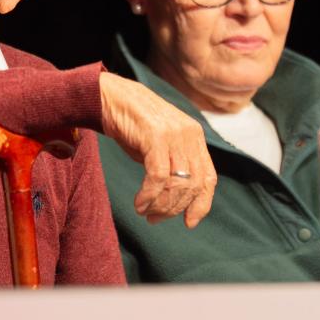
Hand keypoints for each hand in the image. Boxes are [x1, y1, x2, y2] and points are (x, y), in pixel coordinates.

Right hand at [97, 72, 215, 227]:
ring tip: (145, 213)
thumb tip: (176, 198)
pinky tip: (139, 203)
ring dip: (161, 205)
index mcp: (195, 137)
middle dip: (175, 208)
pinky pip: (158, 176)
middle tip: (155, 219)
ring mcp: (174, 135)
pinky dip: (149, 195)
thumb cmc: (132, 124)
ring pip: (177, 183)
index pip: (208, 178)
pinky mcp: (156, 136)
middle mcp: (189, 135)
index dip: (201, 204)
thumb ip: (173, 164)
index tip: (190, 223)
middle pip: (193, 185)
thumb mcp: (159, 145)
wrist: (111, 96)